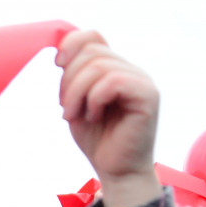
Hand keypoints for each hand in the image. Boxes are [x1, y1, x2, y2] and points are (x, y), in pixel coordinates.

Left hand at [56, 30, 160, 206]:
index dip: (71, 44)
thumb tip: (60, 51)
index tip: (57, 65)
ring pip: (99, 66)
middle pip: (91, 51)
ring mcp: (142, 81)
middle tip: (66, 110)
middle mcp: (131, 70)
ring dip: (76, 93)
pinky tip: (94, 116)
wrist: (116, 171)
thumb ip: (72, 76)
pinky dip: (94, 99)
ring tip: (75, 116)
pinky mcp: (148, 96)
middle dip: (68, 81)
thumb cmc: (97, 139)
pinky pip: (113, 81)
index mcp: (114, 68)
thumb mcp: (76, 103)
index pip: (93, 36)